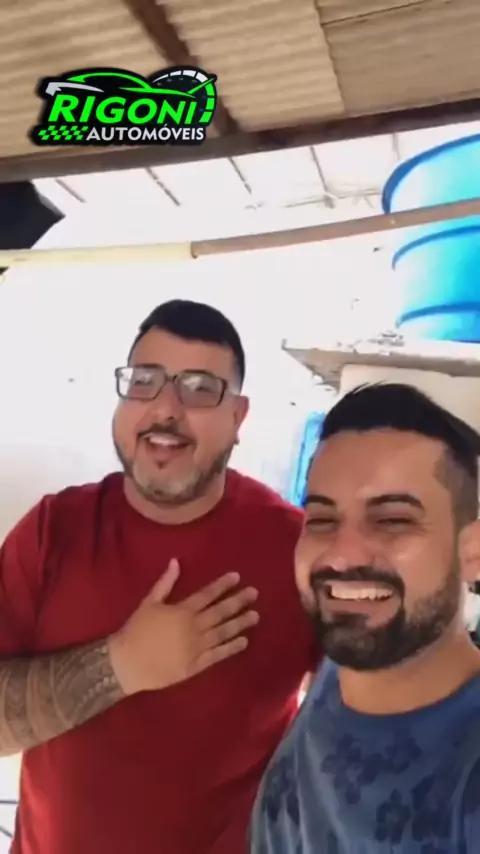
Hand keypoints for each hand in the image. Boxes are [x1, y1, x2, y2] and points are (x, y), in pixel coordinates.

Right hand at [107, 559, 258, 694]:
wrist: (127, 663)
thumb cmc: (136, 630)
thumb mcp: (148, 602)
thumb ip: (165, 583)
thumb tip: (176, 561)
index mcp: (182, 610)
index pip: (207, 594)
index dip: (222, 585)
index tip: (237, 577)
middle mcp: (193, 627)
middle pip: (220, 612)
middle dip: (238, 601)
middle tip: (255, 593)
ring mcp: (197, 647)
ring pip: (223, 632)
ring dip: (240, 623)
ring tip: (255, 615)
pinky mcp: (196, 665)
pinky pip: (218, 655)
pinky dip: (231, 648)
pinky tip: (244, 641)